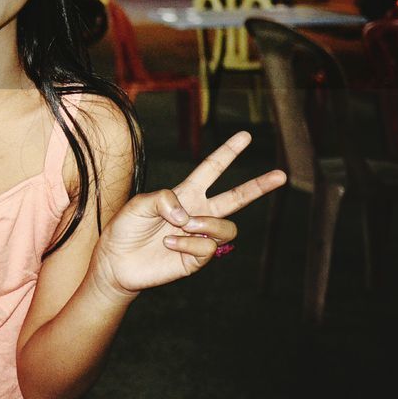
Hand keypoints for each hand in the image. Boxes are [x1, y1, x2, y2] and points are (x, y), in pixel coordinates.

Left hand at [92, 131, 285, 299]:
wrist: (115, 262)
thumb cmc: (126, 228)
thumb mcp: (140, 203)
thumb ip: (164, 199)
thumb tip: (189, 215)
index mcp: (186, 194)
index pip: (212, 170)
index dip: (228, 153)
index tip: (245, 136)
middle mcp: (198, 213)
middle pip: (237, 198)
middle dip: (259, 186)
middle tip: (282, 175)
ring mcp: (199, 237)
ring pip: (227, 227)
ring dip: (205, 224)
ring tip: (182, 226)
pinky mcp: (196, 260)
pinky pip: (208, 248)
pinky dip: (188, 243)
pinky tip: (169, 243)